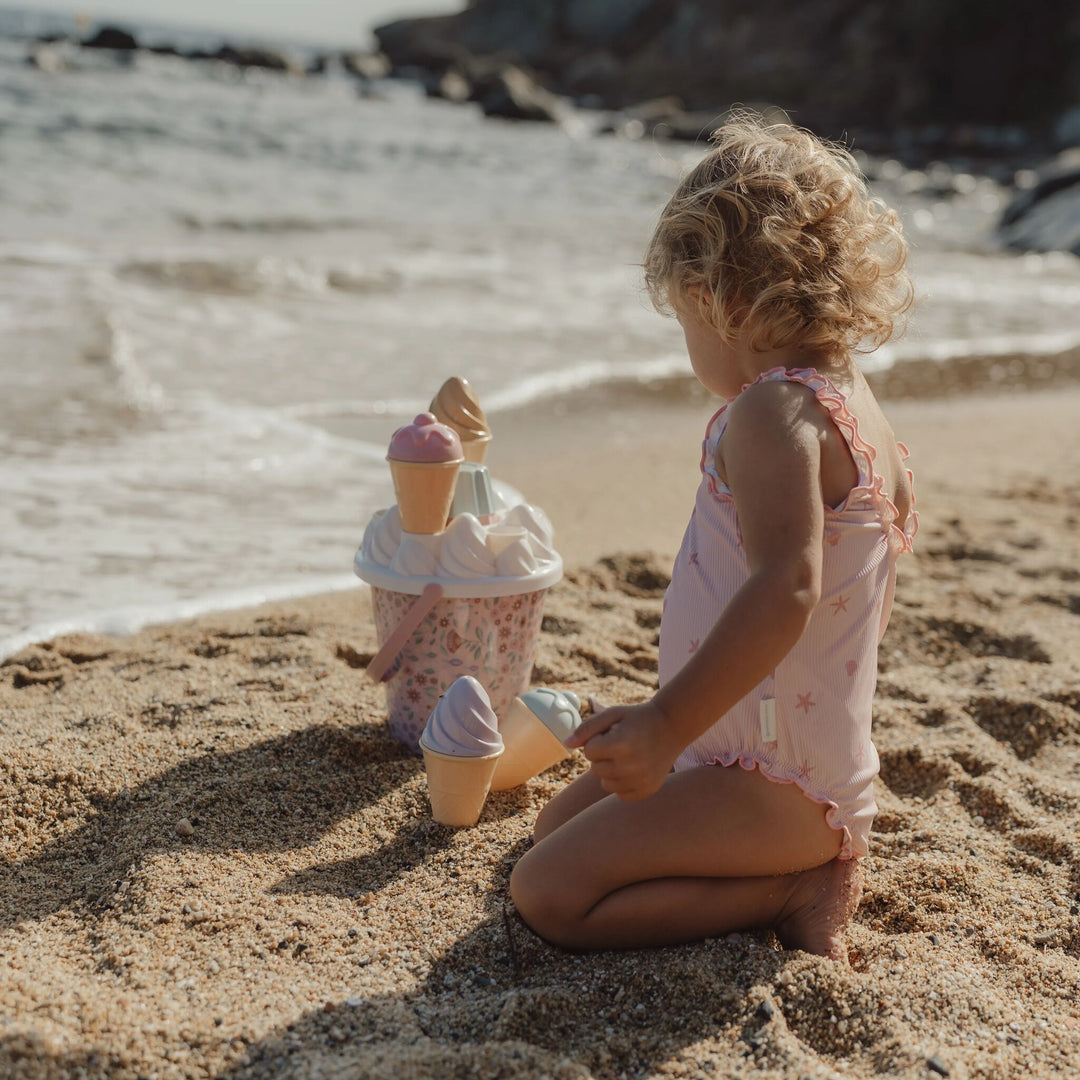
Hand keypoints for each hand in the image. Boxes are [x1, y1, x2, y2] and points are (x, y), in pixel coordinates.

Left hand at [564, 700, 679, 800]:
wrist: (672, 726)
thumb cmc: (638, 718)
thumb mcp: (612, 714)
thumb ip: (587, 728)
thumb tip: (566, 744)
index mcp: (621, 744)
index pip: (588, 752)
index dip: (597, 740)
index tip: (613, 733)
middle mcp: (632, 766)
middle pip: (595, 769)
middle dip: (603, 755)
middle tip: (622, 743)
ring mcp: (641, 781)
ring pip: (605, 783)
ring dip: (611, 770)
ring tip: (628, 755)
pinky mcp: (647, 790)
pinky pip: (619, 794)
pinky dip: (622, 782)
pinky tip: (634, 768)